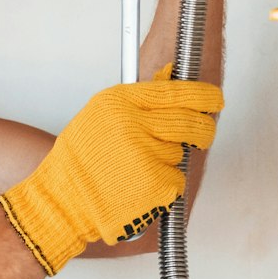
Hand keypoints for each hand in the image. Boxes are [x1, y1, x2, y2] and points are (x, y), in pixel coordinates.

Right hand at [0, 78, 223, 274]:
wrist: (63, 201)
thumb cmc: (79, 161)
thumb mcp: (100, 116)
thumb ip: (137, 97)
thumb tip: (170, 77)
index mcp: (119, 103)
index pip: (177, 91)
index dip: (204, 94)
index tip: (215, 98)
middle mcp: (134, 126)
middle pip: (191, 122)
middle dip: (203, 128)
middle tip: (202, 133)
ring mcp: (147, 156)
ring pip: (181, 153)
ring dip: (169, 161)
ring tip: (138, 168)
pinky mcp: (156, 185)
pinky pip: (176, 180)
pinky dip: (164, 185)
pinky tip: (139, 186)